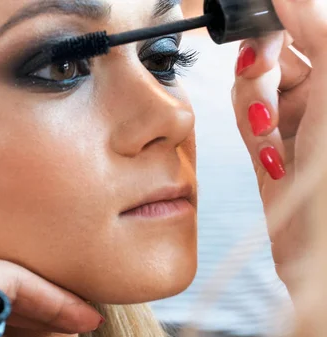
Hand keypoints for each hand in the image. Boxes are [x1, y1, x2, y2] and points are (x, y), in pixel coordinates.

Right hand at [231, 0, 326, 292]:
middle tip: (259, 70)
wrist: (321, 247)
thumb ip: (317, 29)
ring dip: (254, 105)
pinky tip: (270, 153)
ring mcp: (298, 116)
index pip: (309, 23)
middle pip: (275, 49)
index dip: (282, 16)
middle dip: (262, 65)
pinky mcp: (271, 140)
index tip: (259, 14)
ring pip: (252, 83)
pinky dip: (250, 131)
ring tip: (269, 131)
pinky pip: (244, 115)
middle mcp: (324, 90)